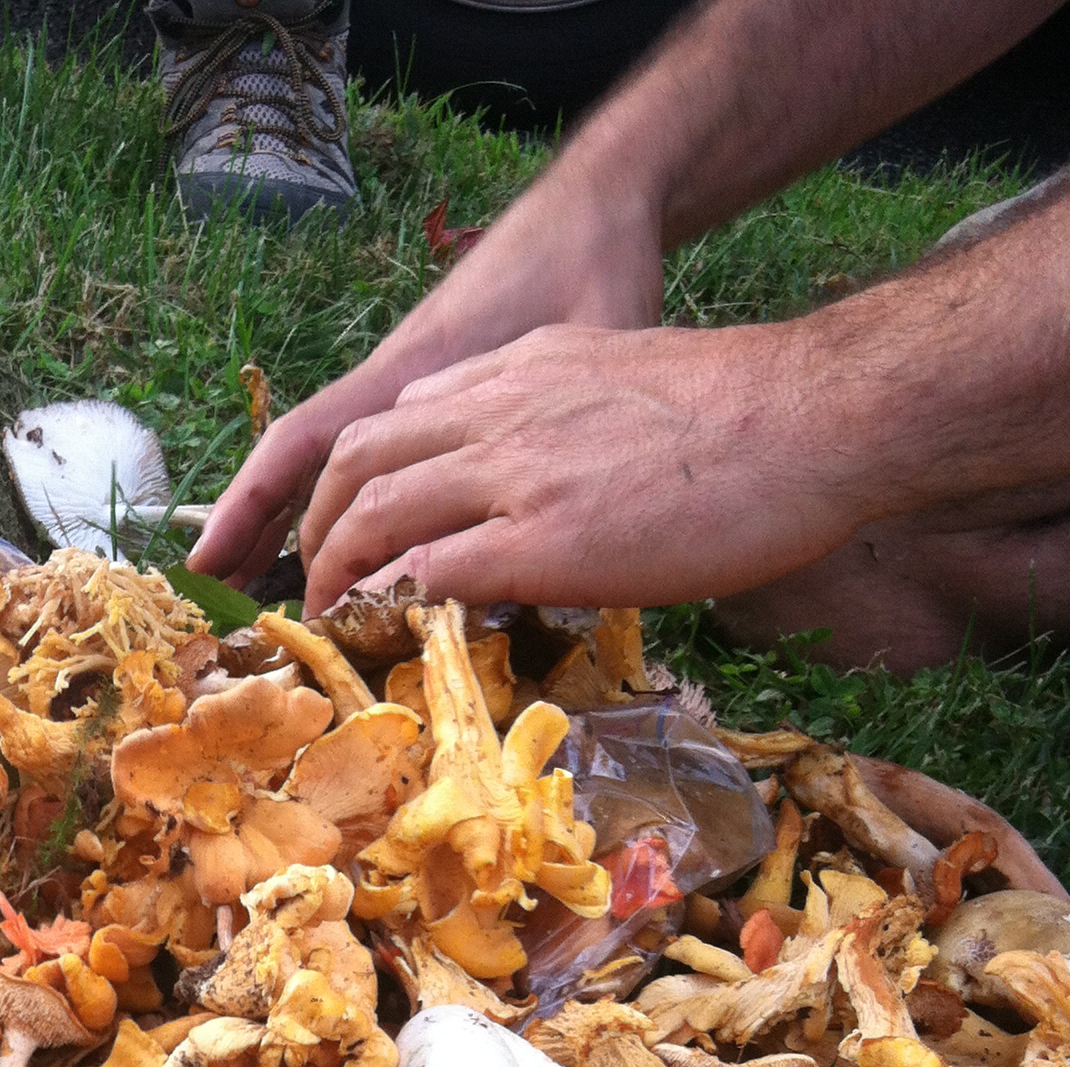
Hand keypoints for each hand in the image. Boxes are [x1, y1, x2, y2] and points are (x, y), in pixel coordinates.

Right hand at [188, 171, 666, 593]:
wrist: (597, 206)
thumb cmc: (589, 260)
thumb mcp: (585, 340)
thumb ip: (559, 413)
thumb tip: (548, 505)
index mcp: (409, 367)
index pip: (305, 441)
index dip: (253, 505)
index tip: (209, 561)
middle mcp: (396, 382)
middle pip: (301, 462)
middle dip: (255, 529)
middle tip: (225, 602)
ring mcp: (412, 386)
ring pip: (330, 461)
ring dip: (291, 518)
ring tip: (256, 583)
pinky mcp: (438, 389)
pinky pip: (369, 450)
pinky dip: (342, 495)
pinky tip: (350, 537)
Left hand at [295, 315, 879, 614]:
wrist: (811, 416)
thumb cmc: (752, 414)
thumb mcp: (632, 380)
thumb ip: (571, 416)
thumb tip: (561, 476)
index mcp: (526, 368)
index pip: (408, 411)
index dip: (366, 470)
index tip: (358, 517)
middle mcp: (502, 408)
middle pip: (363, 456)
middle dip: (322, 521)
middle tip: (316, 576)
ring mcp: (515, 473)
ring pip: (378, 514)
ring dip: (338, 573)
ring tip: (328, 619)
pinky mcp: (540, 538)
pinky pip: (429, 571)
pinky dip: (390, 606)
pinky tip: (380, 637)